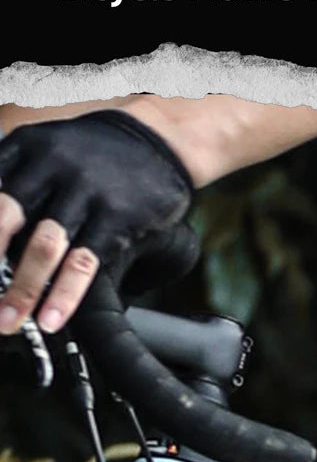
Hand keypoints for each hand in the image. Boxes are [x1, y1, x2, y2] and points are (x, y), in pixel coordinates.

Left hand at [0, 110, 193, 334]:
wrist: (156, 141)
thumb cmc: (94, 153)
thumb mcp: (47, 146)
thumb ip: (16, 176)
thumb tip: (0, 233)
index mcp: (27, 147)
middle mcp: (52, 166)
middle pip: (7, 219)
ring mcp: (85, 192)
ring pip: (44, 247)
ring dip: (23, 289)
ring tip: (9, 320)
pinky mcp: (115, 218)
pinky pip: (84, 262)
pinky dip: (65, 294)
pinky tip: (52, 317)